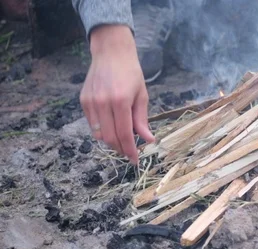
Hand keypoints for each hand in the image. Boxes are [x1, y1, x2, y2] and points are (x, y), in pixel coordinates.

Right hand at [80, 25, 154, 163]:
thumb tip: (148, 140)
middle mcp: (103, 103)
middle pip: (110, 137)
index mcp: (121, 101)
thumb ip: (142, 120)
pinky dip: (102, 131)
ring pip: (99, 134)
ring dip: (111, 142)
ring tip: (122, 141)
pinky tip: (112, 127)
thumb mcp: (141, 95)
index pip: (124, 134)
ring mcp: (91, 102)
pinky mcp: (83, 101)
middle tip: (130, 153)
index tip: (135, 160)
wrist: (111, 53)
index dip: (130, 150)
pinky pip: (92, 124)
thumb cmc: (131, 73)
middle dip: (121, 149)